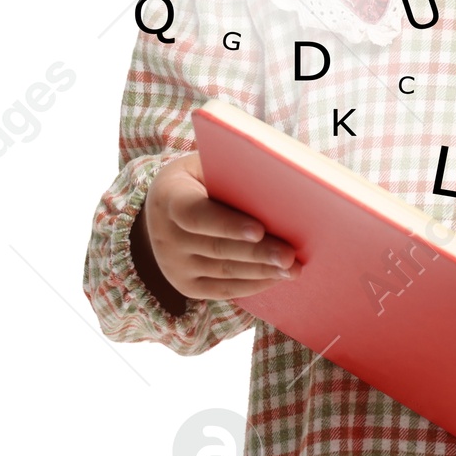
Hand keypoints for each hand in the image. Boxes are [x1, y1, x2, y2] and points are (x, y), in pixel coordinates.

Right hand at [141, 152, 299, 301]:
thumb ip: (231, 173)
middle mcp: (166, 237)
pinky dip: (252, 284)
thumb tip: (275, 181)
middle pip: (216, 248)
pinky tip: (275, 278)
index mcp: (169, 198)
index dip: (227, 224)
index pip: (196, 215)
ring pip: (223, 272)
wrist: (163, 208)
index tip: (259, 229)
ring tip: (292, 270)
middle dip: (257, 253)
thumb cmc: (199, 178)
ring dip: (261, 272)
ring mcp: (174, 266)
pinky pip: (222, 290)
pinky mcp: (186, 286)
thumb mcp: (205, 165)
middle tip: (288, 256)